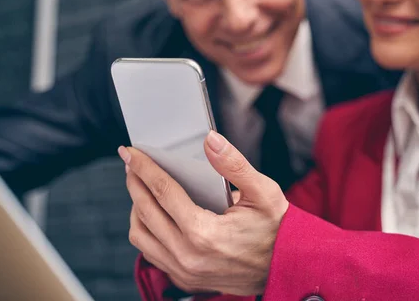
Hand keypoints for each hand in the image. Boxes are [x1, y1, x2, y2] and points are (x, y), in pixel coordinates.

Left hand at [120, 131, 288, 295]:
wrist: (287, 267)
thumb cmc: (277, 229)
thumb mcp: (263, 192)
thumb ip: (234, 164)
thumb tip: (210, 139)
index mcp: (204, 232)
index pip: (163, 192)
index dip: (144, 168)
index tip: (131, 152)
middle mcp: (188, 255)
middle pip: (144, 212)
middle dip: (134, 182)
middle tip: (131, 163)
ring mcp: (184, 271)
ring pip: (140, 236)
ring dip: (135, 209)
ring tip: (142, 188)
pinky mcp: (185, 278)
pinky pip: (151, 253)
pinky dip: (145, 230)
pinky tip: (154, 214)